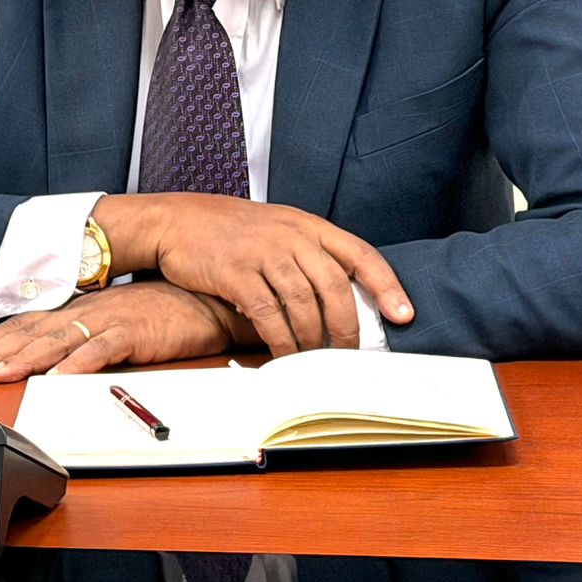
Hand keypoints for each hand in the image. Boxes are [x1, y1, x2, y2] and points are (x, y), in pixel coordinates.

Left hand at [0, 281, 241, 382]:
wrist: (209, 301)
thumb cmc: (167, 313)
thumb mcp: (118, 322)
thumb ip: (87, 338)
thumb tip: (55, 362)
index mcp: (84, 309)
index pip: (29, 324)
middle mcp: (90, 310)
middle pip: (34, 332)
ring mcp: (110, 319)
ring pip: (59, 339)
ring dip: (26, 357)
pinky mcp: (134, 331)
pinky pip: (101, 349)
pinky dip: (78, 364)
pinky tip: (59, 378)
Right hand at [98, 192, 413, 355]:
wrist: (178, 220)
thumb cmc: (230, 230)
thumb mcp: (278, 229)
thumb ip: (309, 255)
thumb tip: (342, 299)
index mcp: (308, 225)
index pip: (360, 254)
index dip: (386, 286)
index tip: (404, 315)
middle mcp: (292, 236)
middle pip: (335, 286)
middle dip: (348, 327)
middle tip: (351, 354)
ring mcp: (264, 252)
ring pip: (304, 303)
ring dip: (314, 338)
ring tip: (318, 361)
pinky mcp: (237, 272)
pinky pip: (268, 313)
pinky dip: (281, 340)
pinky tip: (285, 355)